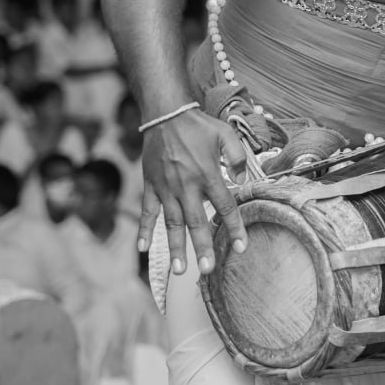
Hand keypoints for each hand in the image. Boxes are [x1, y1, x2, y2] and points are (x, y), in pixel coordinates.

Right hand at [136, 109, 248, 276]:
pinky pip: (147, 212)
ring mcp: (166, 187)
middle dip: (202, 247)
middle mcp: (186, 185)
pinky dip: (143, 230)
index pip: (225, 207)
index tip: (241, 248)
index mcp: (208, 175)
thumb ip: (238, 158)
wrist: (166, 114)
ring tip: (179, 270)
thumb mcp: (227, 135)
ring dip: (175, 247)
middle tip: (206, 269)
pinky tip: (142, 250)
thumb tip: (242, 180)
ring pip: (171, 223)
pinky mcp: (150, 185)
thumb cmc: (199, 126)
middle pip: (196, 222)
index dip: (234, 229)